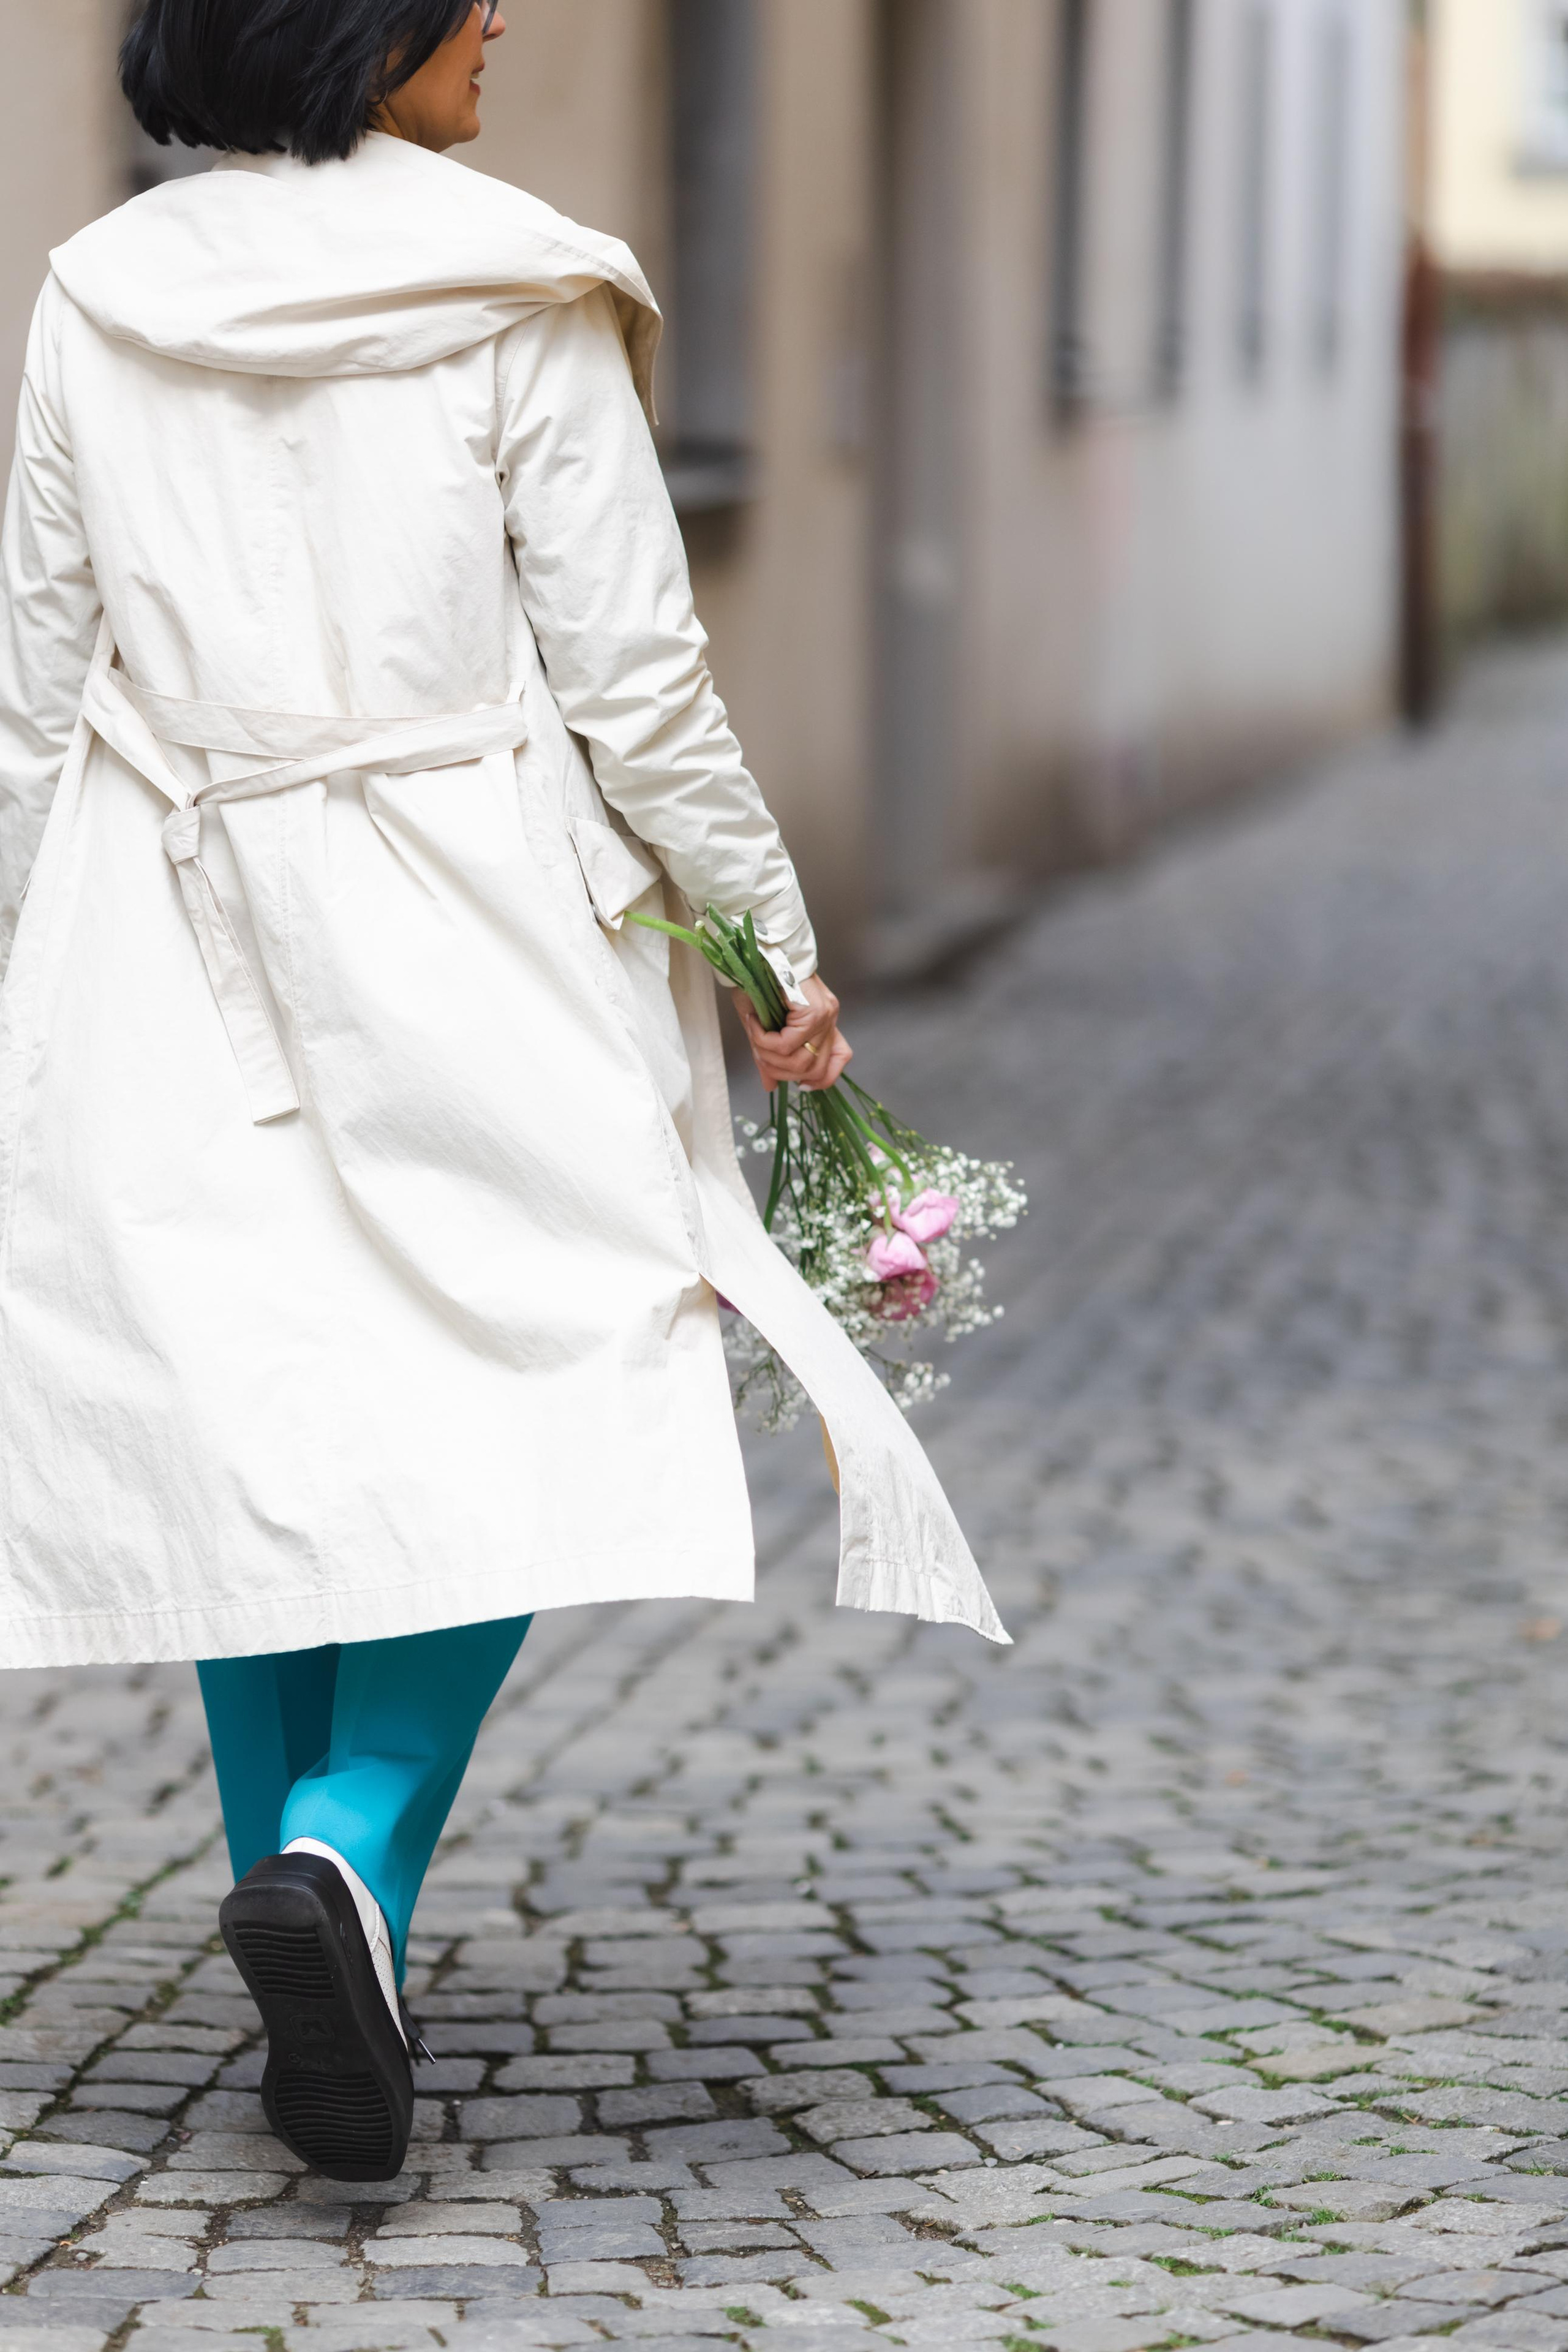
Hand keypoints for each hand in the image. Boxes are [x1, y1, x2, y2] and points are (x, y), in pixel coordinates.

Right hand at [735, 972, 851, 1093]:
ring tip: (755, 1037)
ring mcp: (825, 1015)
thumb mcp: (764, 1026)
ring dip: (770, 1057)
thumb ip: (770, 1056)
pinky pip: (787, 1044)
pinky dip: (765, 1042)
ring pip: (801, 1063)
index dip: (821, 1080)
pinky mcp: (813, 1011)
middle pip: (815, 1071)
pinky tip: (754, 1024)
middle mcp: (829, 1019)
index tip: (799, 1085)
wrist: (757, 948)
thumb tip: (770, 1087)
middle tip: (760, 1054)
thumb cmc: (758, 979)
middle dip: (782, 1071)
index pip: (839, 1061)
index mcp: (823, 1022)